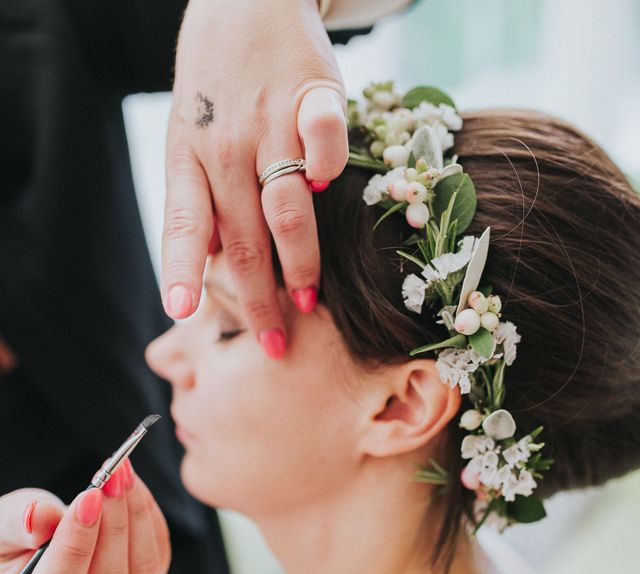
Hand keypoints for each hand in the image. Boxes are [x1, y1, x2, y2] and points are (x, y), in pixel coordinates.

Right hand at [0, 462, 170, 573]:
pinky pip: (158, 559)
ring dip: (137, 516)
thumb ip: (16, 526)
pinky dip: (150, 519)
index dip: (76, 546)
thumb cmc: (14, 546)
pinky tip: (134, 491)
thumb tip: (38, 517)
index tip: (89, 495)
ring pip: (141, 573)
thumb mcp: (1, 531)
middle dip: (115, 523)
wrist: (34, 558)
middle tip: (114, 475)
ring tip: (124, 475)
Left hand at [161, 0, 348, 358]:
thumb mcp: (188, 137)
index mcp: (189, 155)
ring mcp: (269, 120)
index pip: (182, 222)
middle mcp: (225, 145)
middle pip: (243, 236)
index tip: (180, 313)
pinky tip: (330, 187)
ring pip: (287, 206)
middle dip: (258, 297)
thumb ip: (201, 198)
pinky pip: (326, 136)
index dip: (181, 268)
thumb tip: (209, 260)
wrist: (245, 0)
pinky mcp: (313, 93)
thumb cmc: (217, 84)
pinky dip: (330, 163)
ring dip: (300, 261)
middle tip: (274, 344)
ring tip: (308, 300)